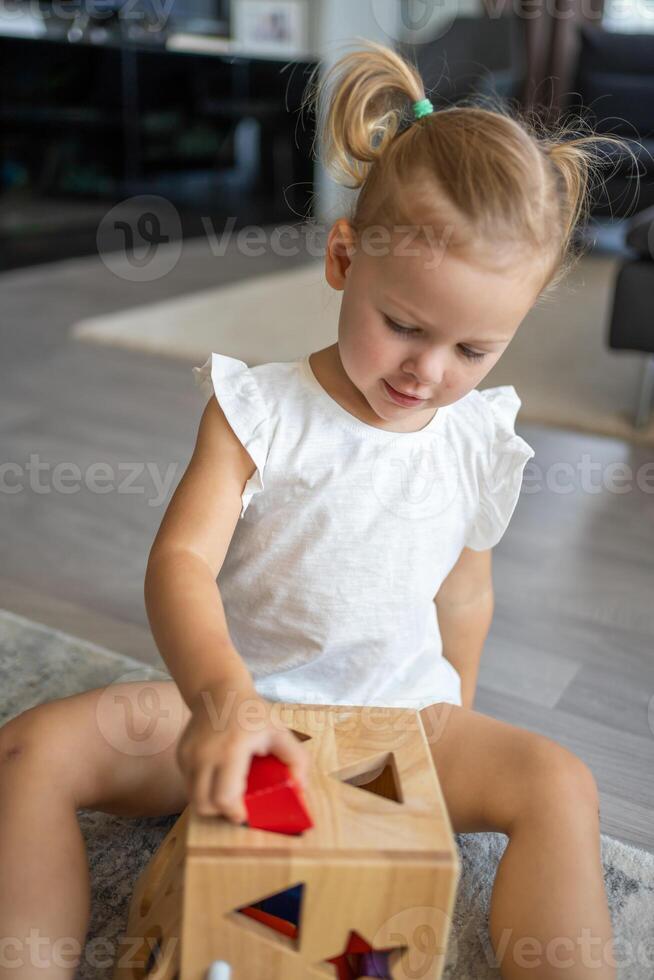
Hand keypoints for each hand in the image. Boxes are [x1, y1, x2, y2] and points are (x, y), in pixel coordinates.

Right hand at [177, 681, 310, 823]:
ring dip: (210, 802)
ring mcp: (189, 755)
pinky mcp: (181, 755)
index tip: (246, 815)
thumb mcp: (279, 731)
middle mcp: (205, 754)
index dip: (235, 813)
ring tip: (227, 791)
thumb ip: (296, 759)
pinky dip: (202, 788)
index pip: (224, 797)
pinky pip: (189, 784)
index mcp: (232, 750)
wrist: (219, 691)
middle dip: (222, 813)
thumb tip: (301, 787)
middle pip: (205, 805)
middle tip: (237, 806)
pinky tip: (217, 775)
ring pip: (193, 798)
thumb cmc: (251, 712)